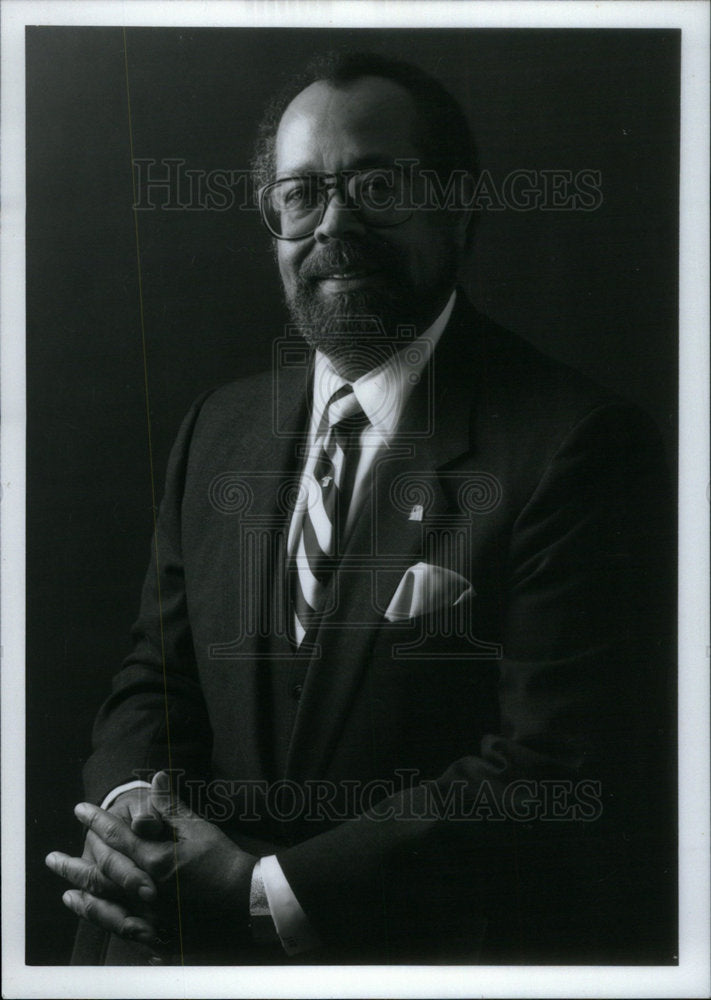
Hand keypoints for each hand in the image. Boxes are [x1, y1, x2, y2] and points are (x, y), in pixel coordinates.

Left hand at [50, 772, 256, 949]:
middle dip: (76, 862)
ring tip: (64, 888)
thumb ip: (173, 805)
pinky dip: (104, 920)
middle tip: (52, 858)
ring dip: (82, 895)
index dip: (96, 821)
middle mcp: (146, 889)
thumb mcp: (199, 827)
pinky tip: (94, 915)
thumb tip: (156, 777)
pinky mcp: (157, 932)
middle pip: (102, 873)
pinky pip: (123, 928)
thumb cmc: (222, 860)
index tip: (80, 811)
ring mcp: (149, 914)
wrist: (243, 900)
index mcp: (156, 860)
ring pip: (106, 904)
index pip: (118, 836)